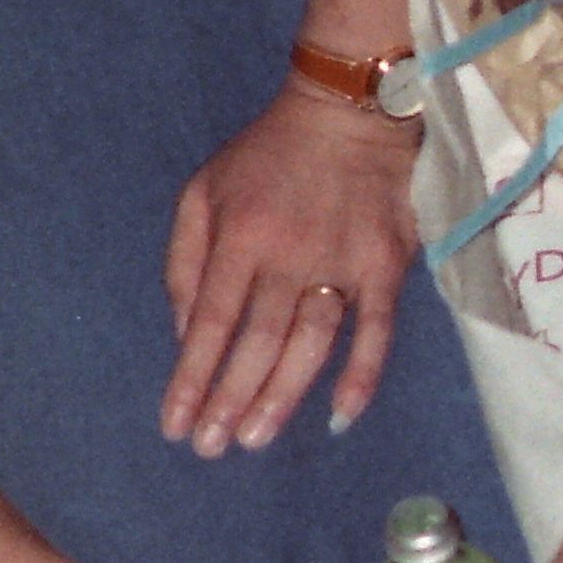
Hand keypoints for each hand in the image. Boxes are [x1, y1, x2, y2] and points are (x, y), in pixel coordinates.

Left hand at [162, 76, 419, 456]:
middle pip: (257, 342)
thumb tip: (185, 331)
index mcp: (239, 237)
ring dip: (283, 394)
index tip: (175, 426)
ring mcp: (342, 262)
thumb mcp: (204, 191)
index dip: (191, 378)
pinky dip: (363, 373)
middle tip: (213, 448)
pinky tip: (342, 413)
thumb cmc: (268, 156)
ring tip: (256, 437)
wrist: (350, 115)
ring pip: (311, 342)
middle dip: (230, 399)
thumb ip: (185, 260)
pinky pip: (378, 328)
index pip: (209, 322)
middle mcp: (288, 256)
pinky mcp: (387, 265)